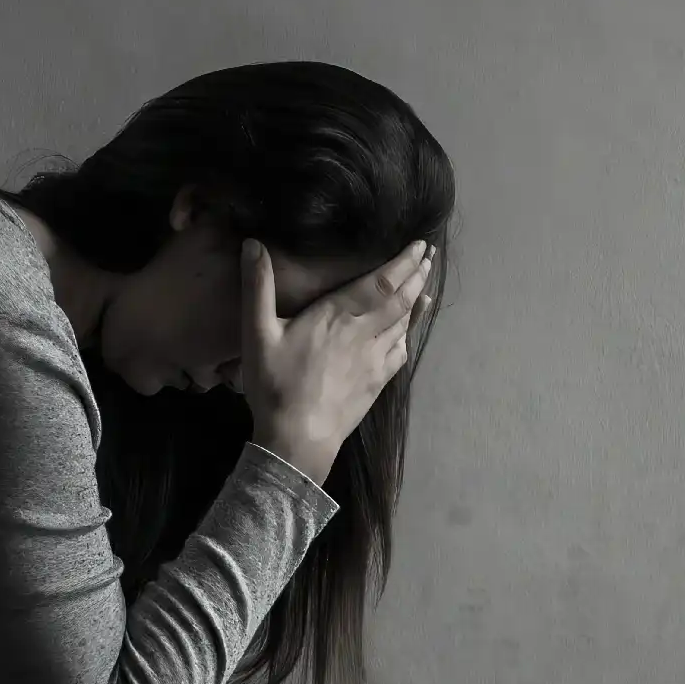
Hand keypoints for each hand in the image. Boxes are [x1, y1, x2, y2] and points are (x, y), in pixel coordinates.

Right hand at [238, 236, 434, 483]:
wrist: (299, 439)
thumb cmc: (276, 385)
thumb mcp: (257, 334)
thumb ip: (257, 288)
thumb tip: (254, 245)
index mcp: (337, 314)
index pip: (381, 281)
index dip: (403, 261)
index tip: (419, 245)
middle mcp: (363, 332)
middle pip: (400, 298)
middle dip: (417, 274)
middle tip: (430, 256)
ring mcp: (374, 359)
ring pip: (404, 323)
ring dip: (416, 299)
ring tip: (425, 283)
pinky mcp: (377, 382)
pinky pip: (400, 351)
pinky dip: (410, 333)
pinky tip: (411, 328)